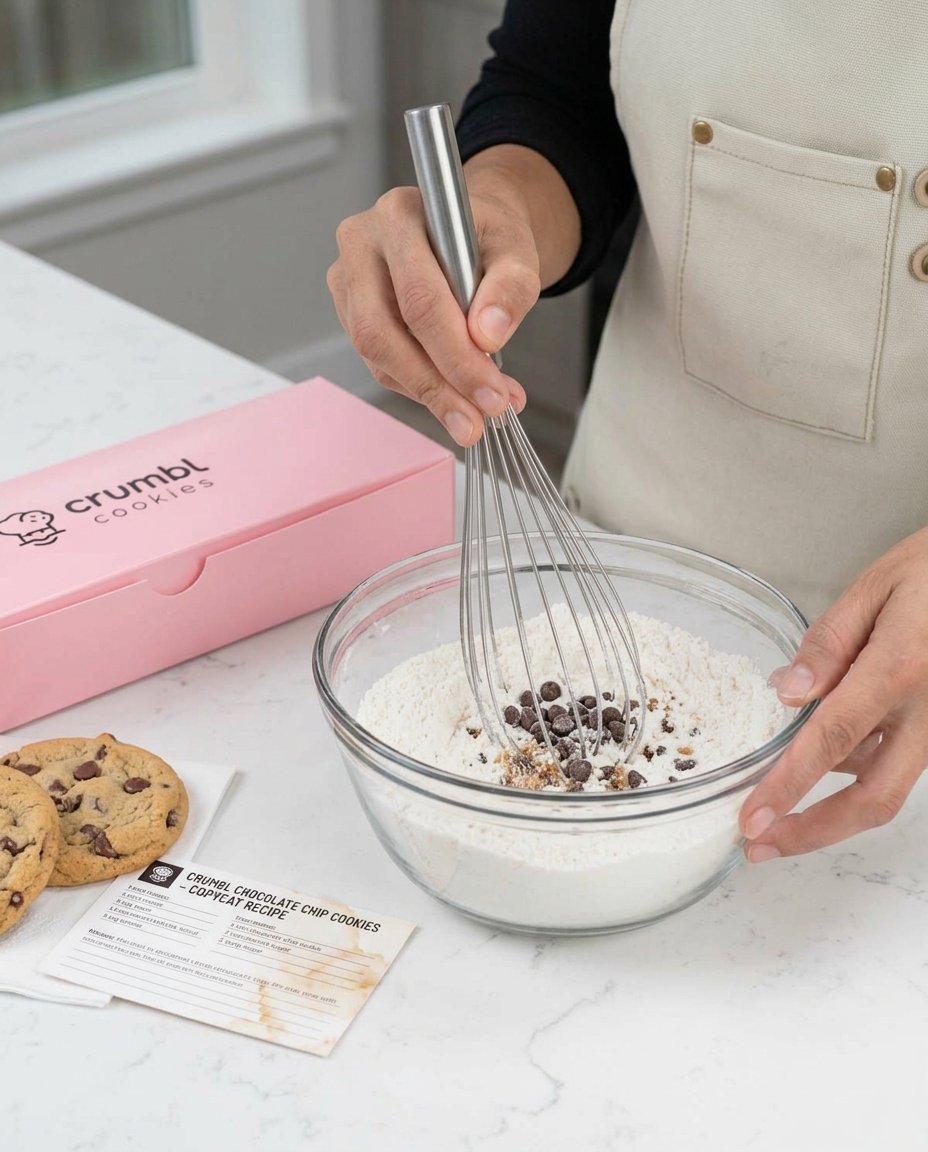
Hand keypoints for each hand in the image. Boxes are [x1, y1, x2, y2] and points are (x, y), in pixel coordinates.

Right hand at [327, 172, 536, 446]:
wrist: (471, 231)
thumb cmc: (488, 236)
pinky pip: (381, 364)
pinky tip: (455, 396)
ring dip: (428, 394)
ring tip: (473, 416)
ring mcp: (349, 282)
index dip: (455, 355)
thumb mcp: (517, 251)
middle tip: (477, 420)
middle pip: (385, 333)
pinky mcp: (351, 314)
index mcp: (399, 217)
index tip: (491, 394)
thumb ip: (510, 289)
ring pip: (378, 355)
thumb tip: (487, 336)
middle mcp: (361, 245)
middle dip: (437, 386)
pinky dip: (420, 388)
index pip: (419, 299)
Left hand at [740, 528, 927, 860]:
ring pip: (888, 787)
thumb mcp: (875, 587)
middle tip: (760, 847)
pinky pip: (900, 762)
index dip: (789, 786)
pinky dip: (858, 771)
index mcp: (900, 670)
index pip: (831, 740)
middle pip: (874, 798)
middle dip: (813, 833)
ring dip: (832, 807)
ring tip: (777, 804)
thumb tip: (788, 691)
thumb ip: (829, 642)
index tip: (752, 819)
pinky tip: (824, 758)